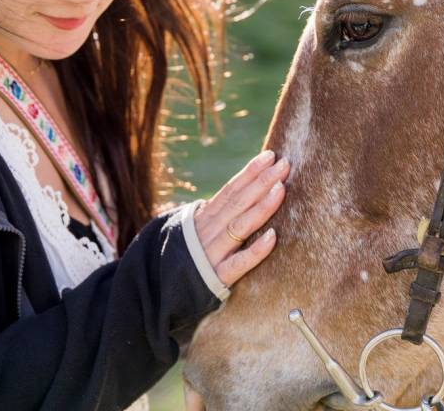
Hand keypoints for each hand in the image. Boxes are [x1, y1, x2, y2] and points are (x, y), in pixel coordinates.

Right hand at [193, 150, 288, 285]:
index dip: (250, 172)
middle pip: (238, 202)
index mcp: (204, 218)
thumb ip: (217, 213)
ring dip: (261, 207)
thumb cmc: (187, 256)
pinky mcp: (217, 277)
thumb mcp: (196, 229)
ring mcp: (212, 253)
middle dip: (261, 182)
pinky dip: (256, 251)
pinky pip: (239, 263)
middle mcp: (208, 231)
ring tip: (281, 189)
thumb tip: (244, 191)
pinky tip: (273, 237)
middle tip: (284, 165)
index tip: (270, 156)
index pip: (230, 190)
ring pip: (240, 226)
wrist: (159, 288)